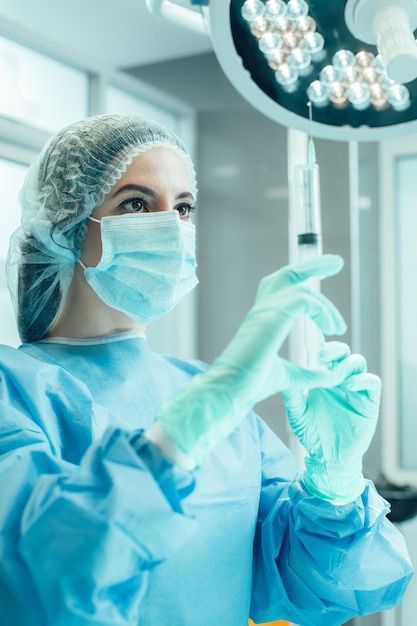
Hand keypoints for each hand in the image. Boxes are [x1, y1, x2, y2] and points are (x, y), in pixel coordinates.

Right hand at [156, 255, 346, 463]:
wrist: (231, 392)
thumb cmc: (250, 386)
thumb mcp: (288, 377)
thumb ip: (309, 374)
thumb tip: (330, 375)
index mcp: (263, 319)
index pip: (281, 286)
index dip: (303, 277)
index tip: (327, 276)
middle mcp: (262, 310)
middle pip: (288, 274)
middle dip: (313, 265)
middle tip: (337, 262)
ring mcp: (265, 312)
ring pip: (301, 288)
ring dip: (326, 306)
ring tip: (338, 327)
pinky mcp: (271, 318)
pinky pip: (304, 300)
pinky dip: (322, 311)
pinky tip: (330, 330)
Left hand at [283, 341, 380, 503]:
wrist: (329, 457)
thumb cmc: (311, 433)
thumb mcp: (297, 413)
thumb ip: (292, 395)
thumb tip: (286, 374)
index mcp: (322, 377)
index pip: (324, 353)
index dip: (320, 344)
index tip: (309, 344)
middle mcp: (340, 379)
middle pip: (342, 352)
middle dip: (334, 350)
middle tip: (323, 356)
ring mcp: (355, 389)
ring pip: (358, 362)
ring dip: (347, 364)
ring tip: (336, 375)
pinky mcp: (369, 401)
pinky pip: (372, 382)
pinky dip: (364, 379)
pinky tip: (350, 385)